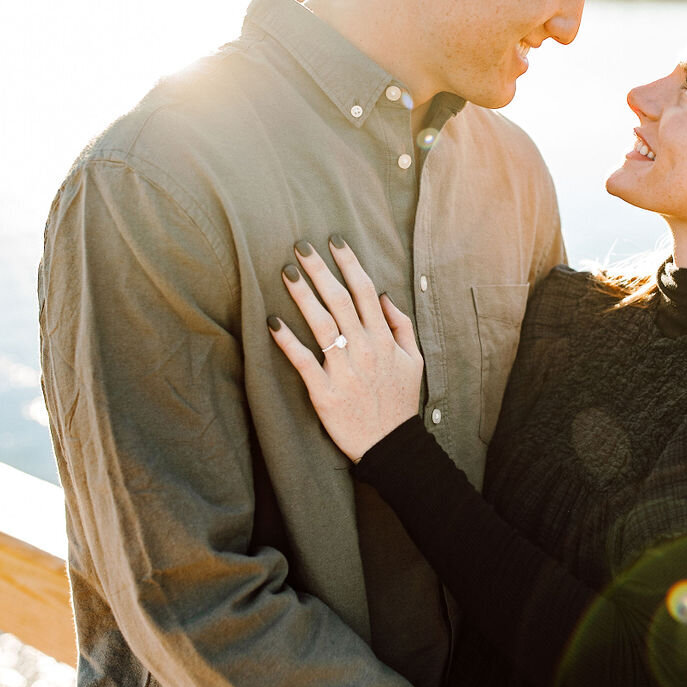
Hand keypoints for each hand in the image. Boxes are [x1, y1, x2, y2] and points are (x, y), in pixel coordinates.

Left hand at [268, 239, 423, 462]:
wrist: (392, 446)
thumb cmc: (400, 402)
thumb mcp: (414, 361)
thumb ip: (401, 326)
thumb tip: (383, 295)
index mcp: (383, 339)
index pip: (364, 291)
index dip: (349, 263)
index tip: (334, 240)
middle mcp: (364, 349)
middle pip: (339, 301)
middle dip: (320, 270)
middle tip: (300, 246)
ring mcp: (344, 371)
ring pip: (321, 325)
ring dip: (302, 296)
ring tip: (286, 273)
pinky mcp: (325, 393)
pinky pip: (304, 363)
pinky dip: (287, 342)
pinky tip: (272, 323)